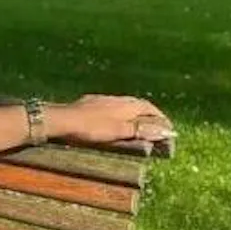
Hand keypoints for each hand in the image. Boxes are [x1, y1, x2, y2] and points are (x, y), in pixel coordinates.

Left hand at [53, 94, 174, 145]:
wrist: (62, 119)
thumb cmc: (91, 127)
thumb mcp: (119, 131)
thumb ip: (140, 130)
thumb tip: (164, 130)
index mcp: (125, 104)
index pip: (149, 107)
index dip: (160, 117)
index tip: (168, 128)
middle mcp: (116, 98)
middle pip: (138, 103)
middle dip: (149, 114)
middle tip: (156, 126)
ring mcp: (101, 99)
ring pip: (124, 103)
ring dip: (134, 112)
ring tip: (138, 123)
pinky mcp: (90, 102)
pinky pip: (112, 105)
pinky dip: (121, 113)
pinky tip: (114, 119)